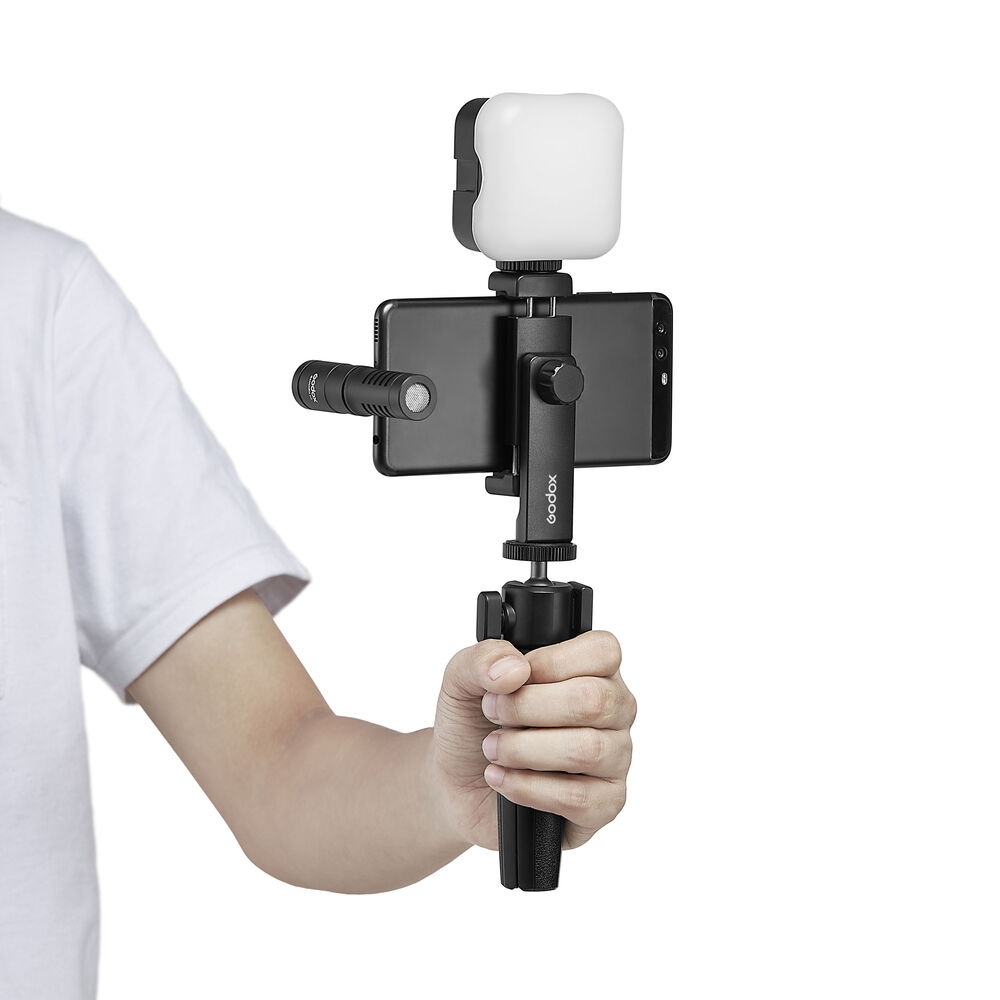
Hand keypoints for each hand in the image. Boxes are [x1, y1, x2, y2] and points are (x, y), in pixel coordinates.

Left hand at [429, 631, 635, 850]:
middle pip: (594, 701)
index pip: (603, 652)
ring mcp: (613, 759)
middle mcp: (612, 712)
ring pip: (587, 750)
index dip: (553, 663)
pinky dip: (529, 788)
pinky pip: (579, 798)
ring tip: (494, 749)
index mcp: (591, 670)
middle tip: (494, 713)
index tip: (515, 678)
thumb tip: (515, 668)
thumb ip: (483, 659)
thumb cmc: (472, 724)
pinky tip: (504, 780)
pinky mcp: (603, 804)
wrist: (456, 780)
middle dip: (528, 708)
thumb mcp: (462, 679)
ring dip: (525, 750)